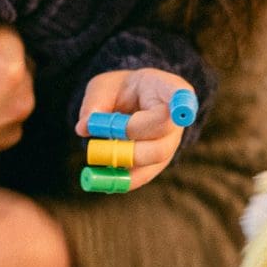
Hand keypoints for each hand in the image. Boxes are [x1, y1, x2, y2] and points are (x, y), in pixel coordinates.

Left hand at [76, 68, 195, 190]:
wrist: (131, 105)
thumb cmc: (121, 91)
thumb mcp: (105, 85)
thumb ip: (95, 101)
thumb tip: (84, 127)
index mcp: (166, 89)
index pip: (180, 95)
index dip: (181, 104)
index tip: (181, 110)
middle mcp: (175, 120)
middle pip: (163, 131)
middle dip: (132, 132)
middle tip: (106, 129)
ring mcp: (169, 144)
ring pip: (155, 156)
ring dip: (124, 156)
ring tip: (97, 154)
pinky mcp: (156, 165)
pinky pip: (143, 175)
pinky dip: (122, 178)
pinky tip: (103, 181)